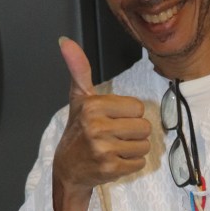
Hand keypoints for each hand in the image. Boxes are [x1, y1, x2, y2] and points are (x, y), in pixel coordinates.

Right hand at [55, 37, 150, 191]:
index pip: (137, 107)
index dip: (128, 115)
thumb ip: (79, 69)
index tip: (112, 120)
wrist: (68, 168)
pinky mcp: (111, 169)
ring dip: (133, 149)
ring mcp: (104, 149)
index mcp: (93, 106)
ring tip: (115, 149)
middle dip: (133, 133)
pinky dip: (131, 164)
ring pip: (144, 145)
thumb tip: (65, 41)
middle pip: (144, 127)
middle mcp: (97, 127)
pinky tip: (115, 161)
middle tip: (115, 136)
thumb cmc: (78, 130)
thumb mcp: (79, 98)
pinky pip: (140, 163)